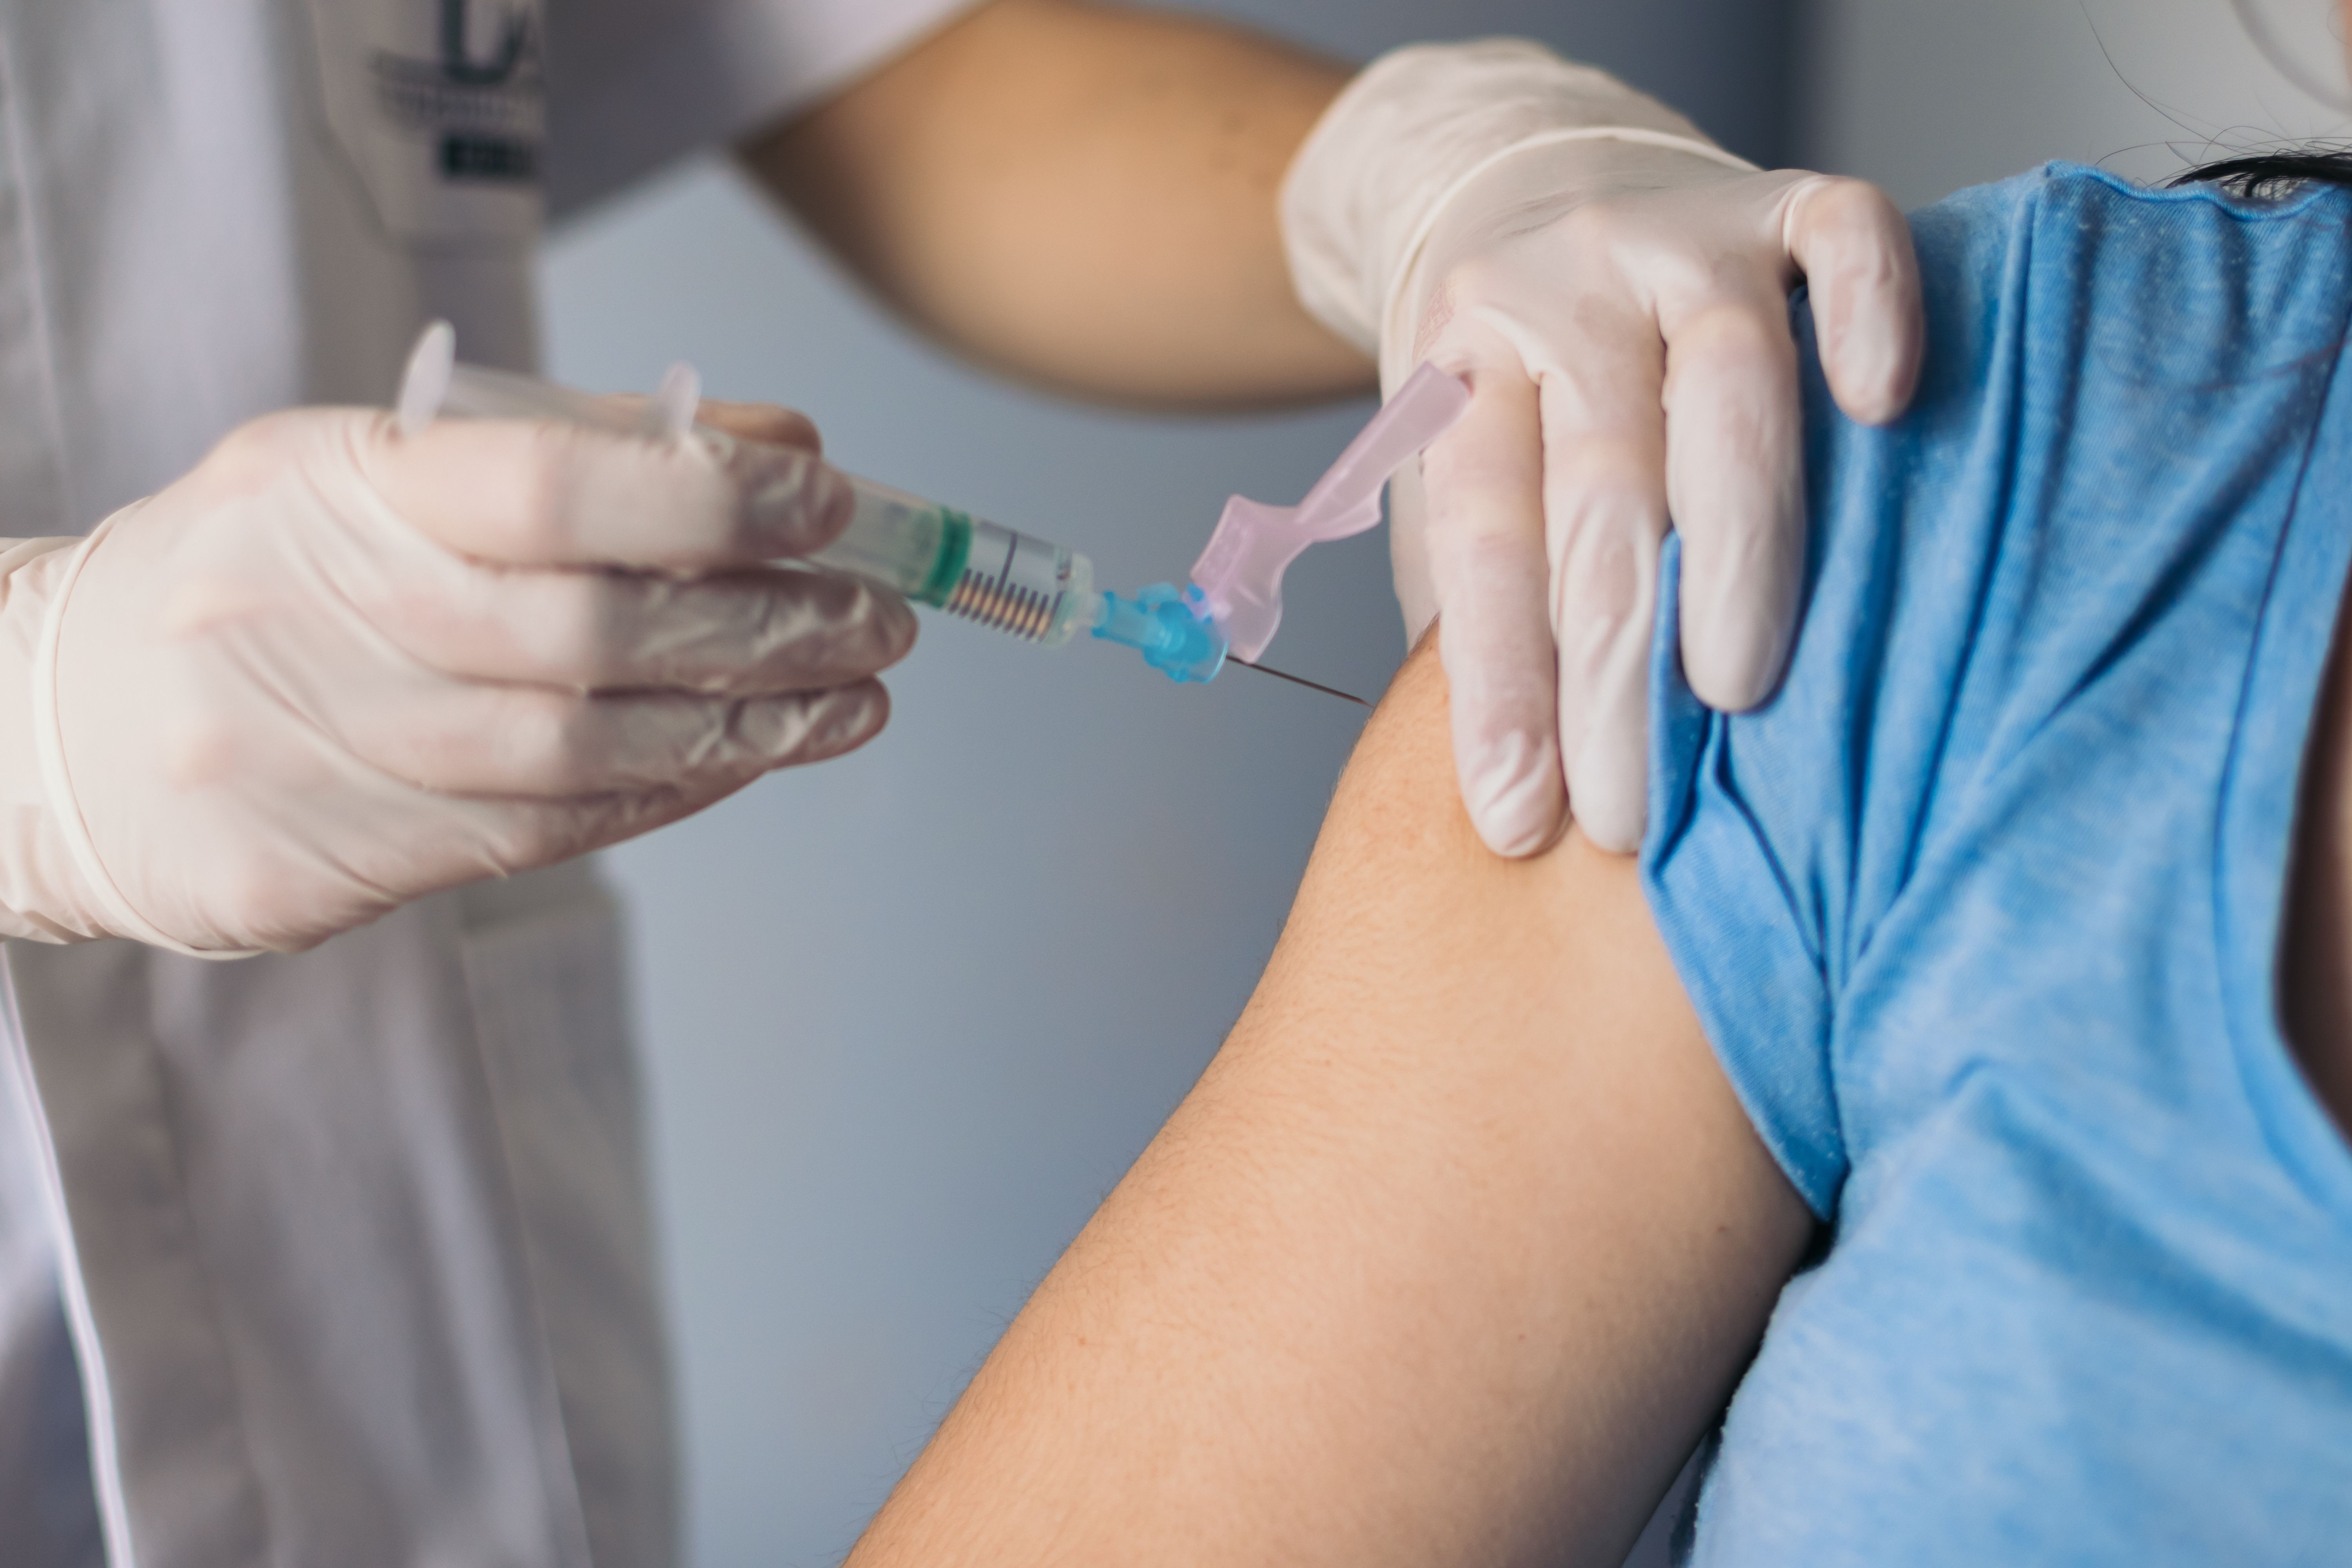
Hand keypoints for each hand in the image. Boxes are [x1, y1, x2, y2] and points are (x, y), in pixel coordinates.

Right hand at [4, 397, 912, 953]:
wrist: (45, 728)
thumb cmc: (254, 574)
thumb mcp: (372, 469)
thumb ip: (575, 448)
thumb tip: (780, 445)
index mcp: (326, 490)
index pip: (553, 486)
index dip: (714, 497)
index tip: (830, 500)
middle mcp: (317, 620)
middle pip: (599, 632)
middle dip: (772, 625)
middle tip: (885, 618)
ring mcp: (317, 755)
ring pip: (589, 753)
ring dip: (751, 727)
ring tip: (854, 700)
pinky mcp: (325, 867)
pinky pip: (546, 832)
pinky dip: (671, 794)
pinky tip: (750, 759)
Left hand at [1284, 42, 1923, 854]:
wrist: (1521, 179)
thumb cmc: (1510, 387)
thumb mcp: (1458, 476)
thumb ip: (1490, 599)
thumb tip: (1532, 783)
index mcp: (1461, 363)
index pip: (1482, 537)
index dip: (1498, 685)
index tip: (1520, 816)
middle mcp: (1562, 291)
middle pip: (1599, 487)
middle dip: (1616, 663)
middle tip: (1635, 808)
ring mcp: (1677, 236)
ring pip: (1725, 383)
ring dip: (1735, 543)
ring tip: (1739, 687)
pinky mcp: (1783, 198)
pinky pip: (1844, 235)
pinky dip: (1870, 314)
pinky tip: (1884, 407)